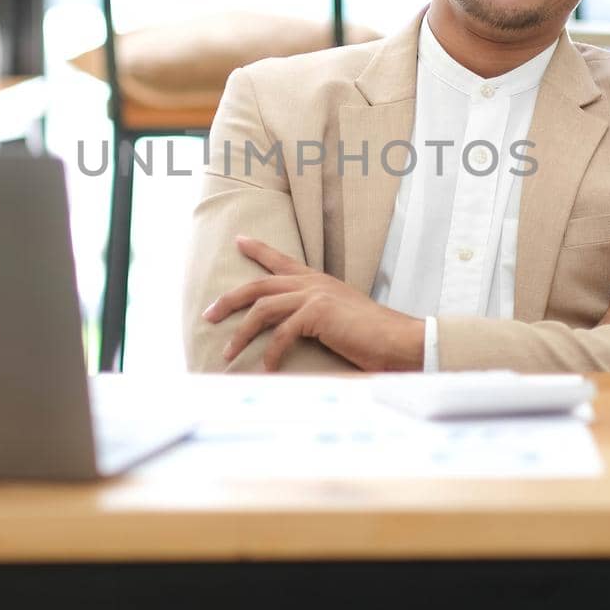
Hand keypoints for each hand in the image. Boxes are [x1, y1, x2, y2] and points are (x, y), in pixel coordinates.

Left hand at [206, 236, 424, 371]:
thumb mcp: (341, 318)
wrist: (401, 340)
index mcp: (318, 281)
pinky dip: (271, 354)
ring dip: (241, 334)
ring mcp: (314, 296)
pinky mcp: (318, 314)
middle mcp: (313, 283)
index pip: (281, 260)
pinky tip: (267, 369)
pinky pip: (281, 334)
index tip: (239, 240)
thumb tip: (297, 329)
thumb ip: (319, 316)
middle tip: (208, 314)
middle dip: (229, 299)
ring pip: (262, 309)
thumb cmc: (374, 336)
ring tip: (228, 353)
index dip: (258, 249)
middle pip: (258, 285)